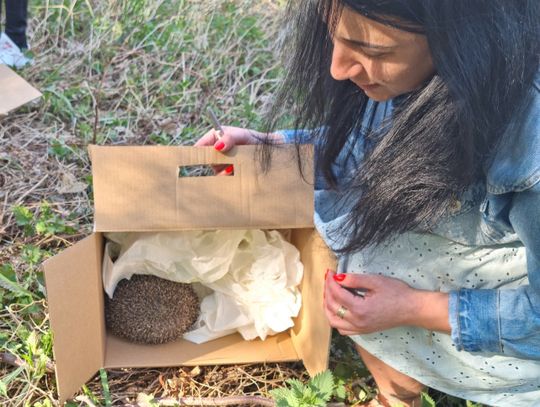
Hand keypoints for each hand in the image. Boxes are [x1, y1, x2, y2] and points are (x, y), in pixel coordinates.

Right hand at [194, 126, 283, 173]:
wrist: (269, 152)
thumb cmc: (255, 139)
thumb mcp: (243, 135)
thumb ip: (230, 138)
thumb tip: (217, 146)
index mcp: (218, 137)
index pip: (201, 144)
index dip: (198, 151)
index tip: (199, 157)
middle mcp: (218, 151)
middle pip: (207, 159)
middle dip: (216, 161)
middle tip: (226, 162)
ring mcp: (223, 163)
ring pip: (215, 170)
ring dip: (224, 170)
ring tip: (234, 167)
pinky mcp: (230, 174)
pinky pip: (223, 178)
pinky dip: (228, 177)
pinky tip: (235, 174)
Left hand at [324, 271, 449, 335]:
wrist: (412, 309)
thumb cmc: (397, 293)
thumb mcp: (376, 281)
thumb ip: (355, 280)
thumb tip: (337, 277)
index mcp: (360, 309)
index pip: (337, 294)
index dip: (330, 281)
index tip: (330, 272)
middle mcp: (357, 322)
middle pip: (332, 307)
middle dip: (327, 291)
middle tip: (328, 279)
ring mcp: (360, 328)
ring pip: (334, 321)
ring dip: (328, 307)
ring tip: (329, 293)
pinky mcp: (364, 331)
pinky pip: (343, 329)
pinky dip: (336, 319)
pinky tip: (338, 308)